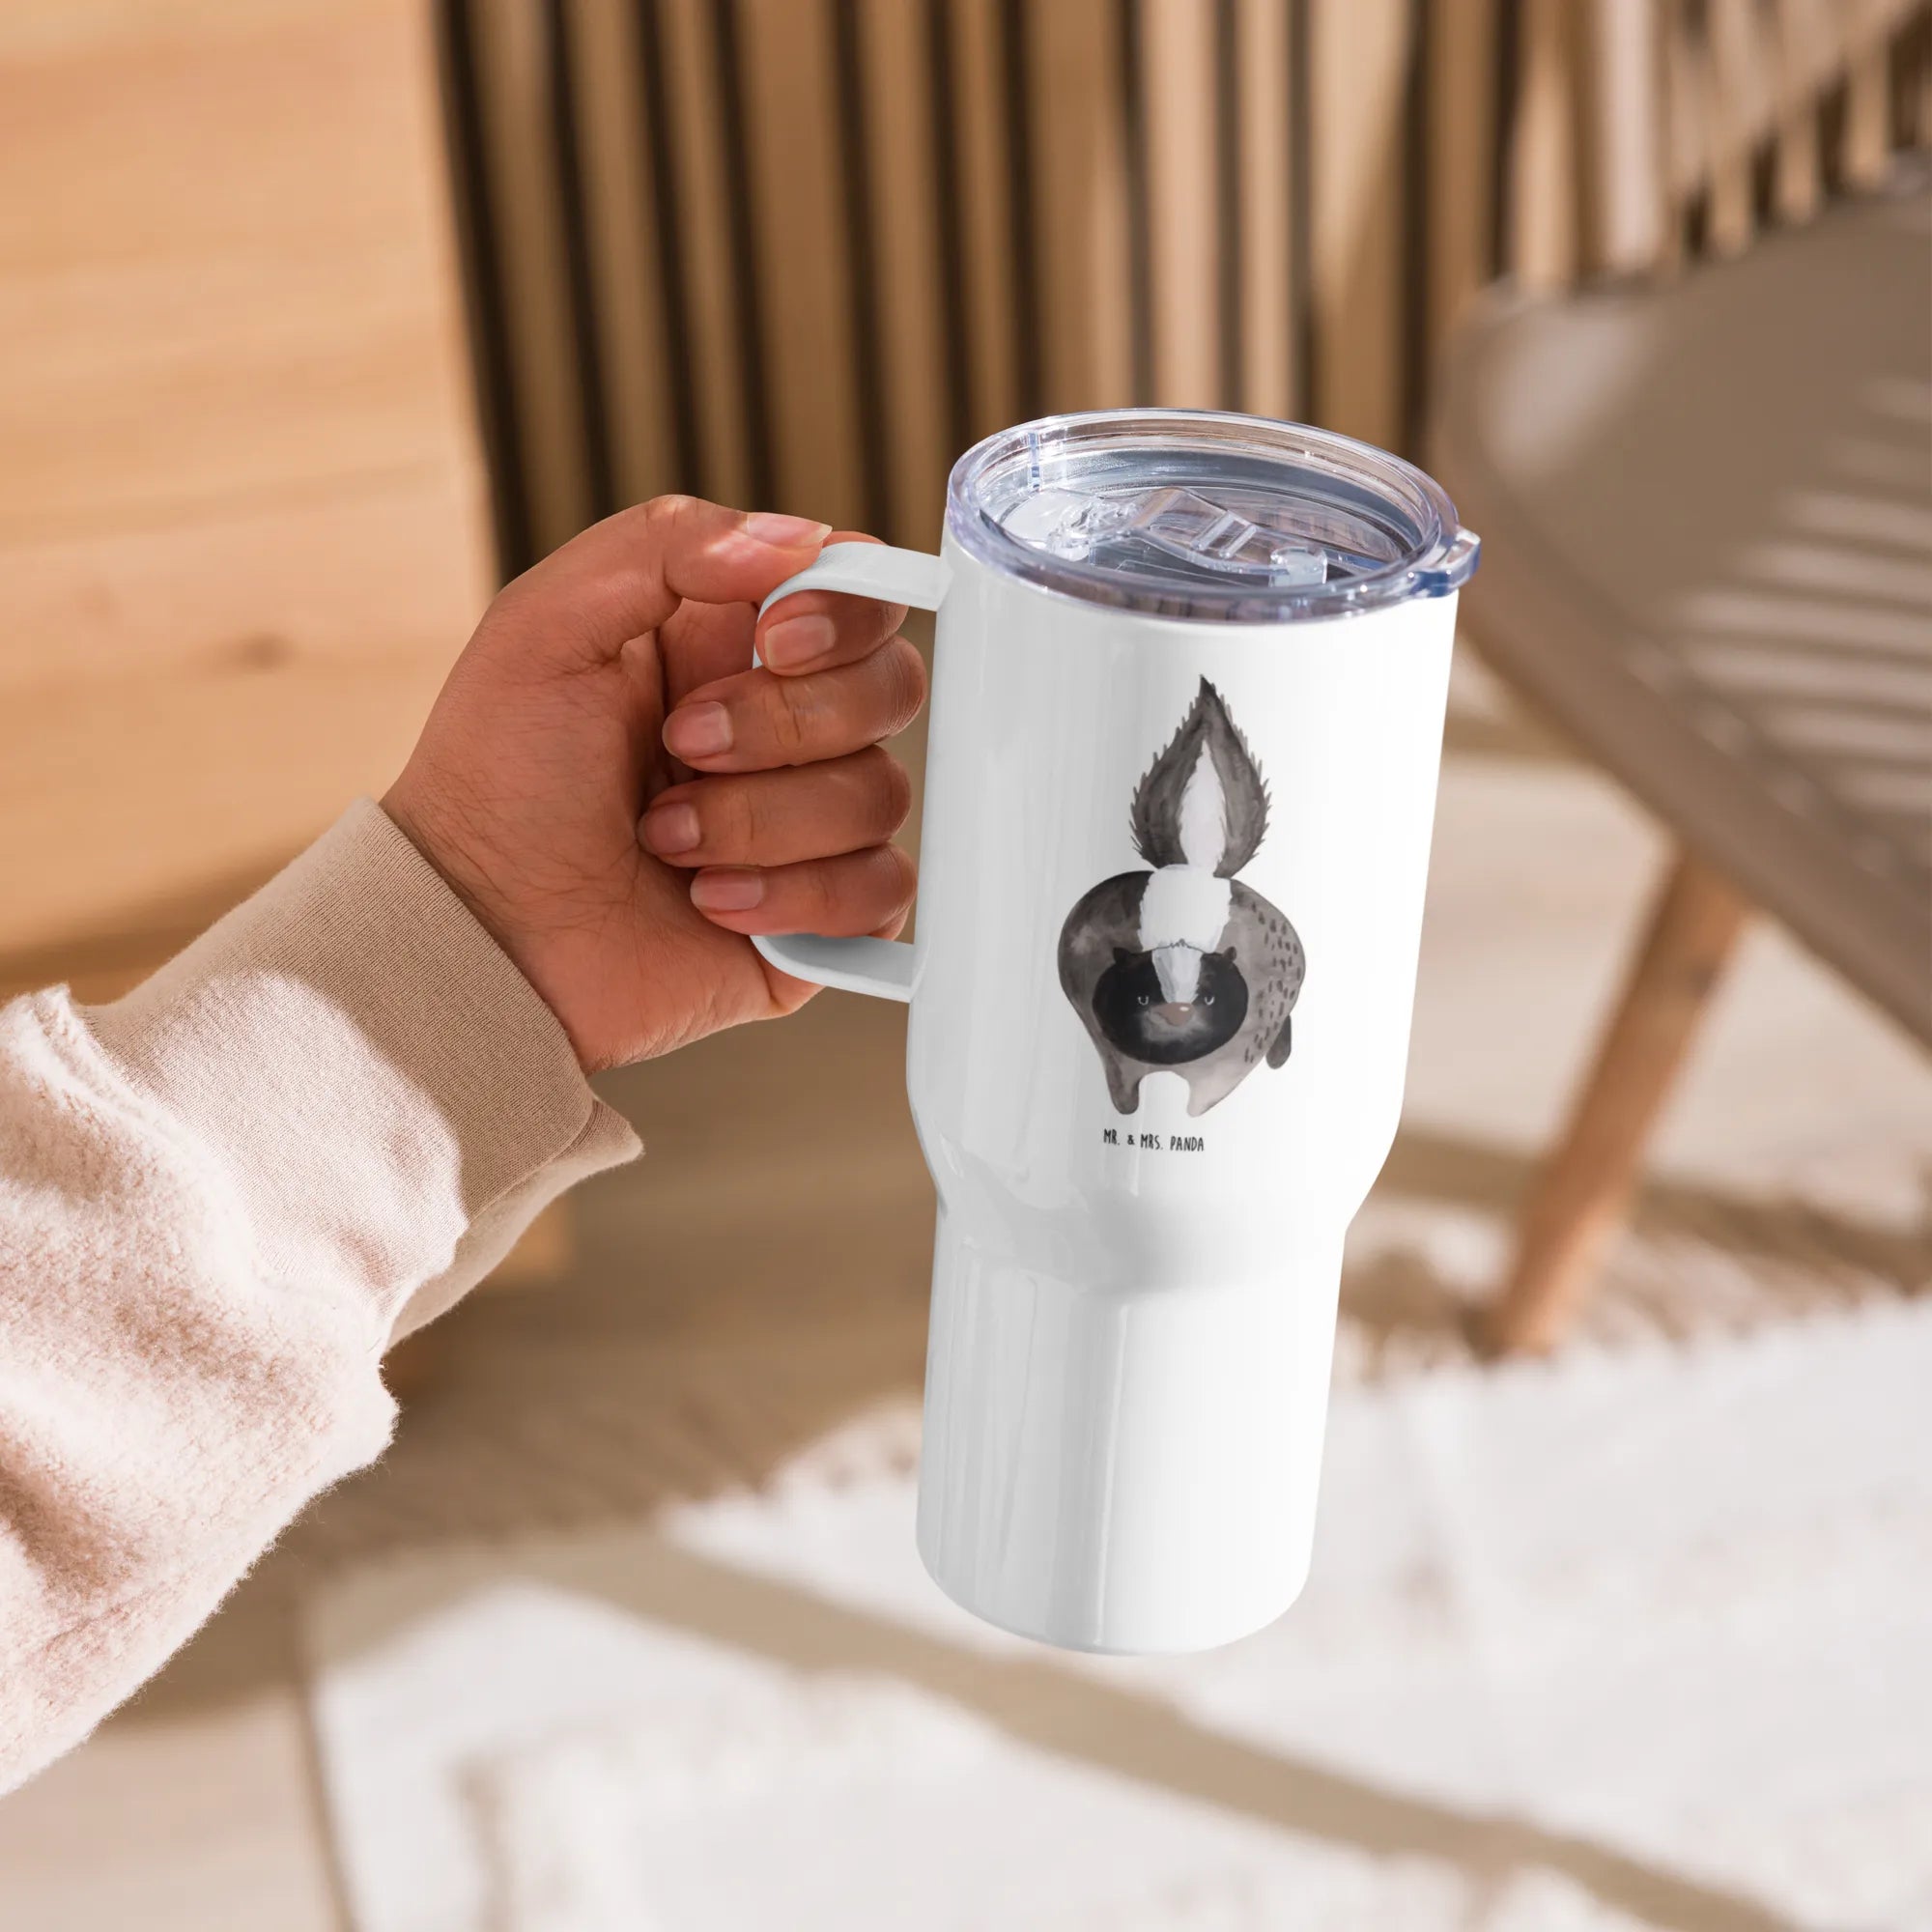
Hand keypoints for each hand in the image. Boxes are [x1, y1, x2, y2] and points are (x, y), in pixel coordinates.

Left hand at [383, 497, 923, 1070]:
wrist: (483, 938)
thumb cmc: (496, 788)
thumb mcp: (545, 627)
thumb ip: (666, 546)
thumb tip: (800, 542)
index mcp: (730, 643)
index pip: (861, 593)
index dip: (843, 614)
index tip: (773, 642)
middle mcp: (784, 728)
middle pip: (892, 686)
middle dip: (783, 725)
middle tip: (681, 748)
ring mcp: (810, 825)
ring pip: (881, 792)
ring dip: (760, 820)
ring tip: (666, 841)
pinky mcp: (823, 916)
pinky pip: (883, 890)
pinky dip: (794, 896)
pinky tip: (712, 903)